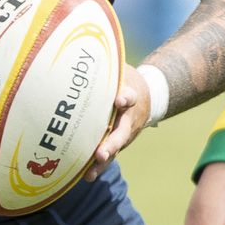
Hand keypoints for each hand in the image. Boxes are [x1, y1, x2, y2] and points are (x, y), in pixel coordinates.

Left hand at [83, 62, 151, 180]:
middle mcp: (129, 117)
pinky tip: (86, 176)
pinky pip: (109, 154)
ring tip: (92, 171)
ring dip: (104, 160)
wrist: (147, 95)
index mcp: (129, 96)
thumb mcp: (118, 69)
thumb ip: (104, 66)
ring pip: (115, 148)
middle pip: (122, 131)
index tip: (119, 100)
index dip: (124, 98)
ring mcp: (125, 132)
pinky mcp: (118, 142)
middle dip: (112, 142)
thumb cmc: (123, 79)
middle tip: (101, 151)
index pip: (129, 96)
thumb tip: (77, 48)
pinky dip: (98, 166)